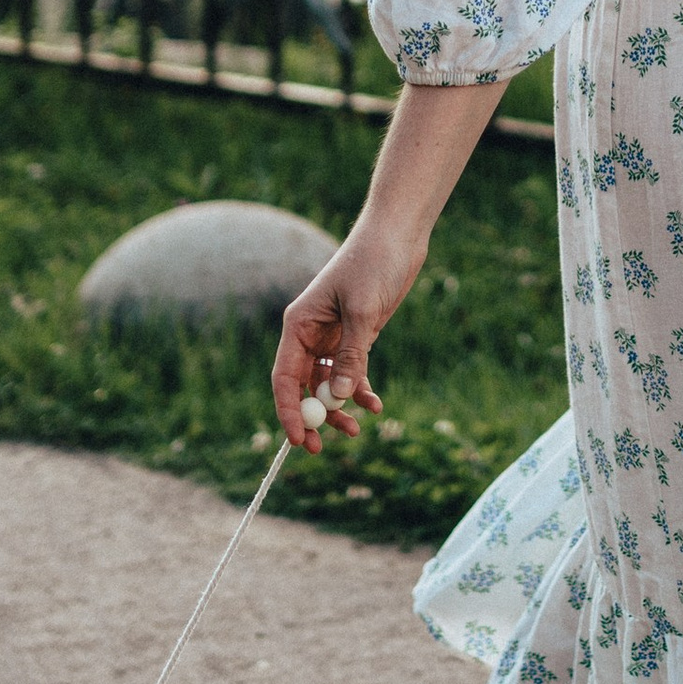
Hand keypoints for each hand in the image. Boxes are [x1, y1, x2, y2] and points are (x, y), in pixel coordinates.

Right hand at [271, 220, 423, 450]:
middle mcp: (310, 334)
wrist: (397, 237)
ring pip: (329, 385)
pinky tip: (375, 405)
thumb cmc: (373, 264)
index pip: (284, 377)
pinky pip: (351, 373)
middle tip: (324, 447)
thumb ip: (352, 355)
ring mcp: (333, 337)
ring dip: (340, 408)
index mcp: (298, 325)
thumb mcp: (363, 311)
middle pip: (304, 387)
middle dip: (314, 417)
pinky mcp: (356, 337)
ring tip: (357, 429)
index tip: (299, 439)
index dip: (288, 411)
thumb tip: (340, 397)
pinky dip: (361, 391)